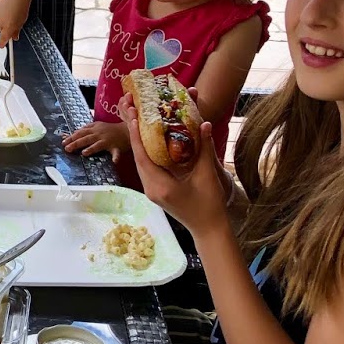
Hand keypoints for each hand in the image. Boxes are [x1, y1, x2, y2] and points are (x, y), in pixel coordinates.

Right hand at [0, 0, 34, 43]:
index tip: (1, 46)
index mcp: (9, 26)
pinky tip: (6, 7)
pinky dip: (0, 13)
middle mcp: (0, 22)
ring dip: (3, 19)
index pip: (3, 38)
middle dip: (6, 27)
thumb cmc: (21, 6)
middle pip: (2, 29)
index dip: (2, 42)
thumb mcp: (22, 20)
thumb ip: (16, 30)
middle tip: (13, 21)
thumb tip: (14, 37)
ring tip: (11, 11)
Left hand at [61, 119, 128, 157]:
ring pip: (98, 145)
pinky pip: (116, 152)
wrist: (126, 130)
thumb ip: (84, 130)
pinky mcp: (116, 147)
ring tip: (84, 153)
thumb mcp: (96, 126)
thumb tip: (69, 134)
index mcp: (94, 129)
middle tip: (67, 148)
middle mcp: (99, 134)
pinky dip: (116, 157)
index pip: (80, 132)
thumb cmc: (109, 129)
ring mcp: (108, 140)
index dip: (71, 137)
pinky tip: (114, 161)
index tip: (63, 141)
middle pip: (86, 138)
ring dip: (91, 149)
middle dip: (76, 143)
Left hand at [119, 93, 231, 236]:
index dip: (136, 136)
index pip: (142, 157)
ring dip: (140, 144)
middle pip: (138, 158)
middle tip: (134, 114)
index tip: (132, 117)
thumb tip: (204, 123)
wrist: (209, 229)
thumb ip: (204, 148)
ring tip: (138, 123)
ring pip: (141, 164)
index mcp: (160, 186)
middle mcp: (151, 189)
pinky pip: (148, 169)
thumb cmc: (210, 205)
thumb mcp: (207, 175)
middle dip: (135, 135)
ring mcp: (152, 191)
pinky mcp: (156, 192)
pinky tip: (150, 141)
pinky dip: (148, 154)